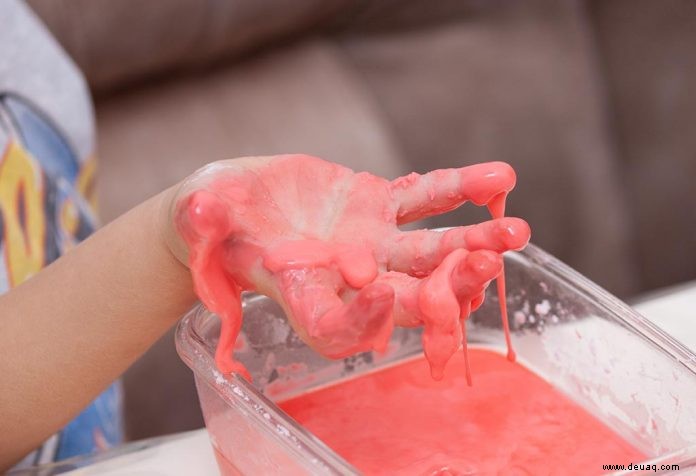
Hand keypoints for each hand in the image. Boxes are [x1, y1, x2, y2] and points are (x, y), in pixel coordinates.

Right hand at [170, 155, 529, 377]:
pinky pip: (425, 198)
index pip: (335, 326)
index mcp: (302, 294)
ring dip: (472, 241)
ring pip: (427, 248)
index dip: (359, 318)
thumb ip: (200, 223)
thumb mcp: (198, 223)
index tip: (379, 291)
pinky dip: (458, 189)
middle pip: (402, 295)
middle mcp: (347, 277)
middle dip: (447, 285)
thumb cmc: (211, 224)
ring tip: (515, 231)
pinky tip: (497, 177)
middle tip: (488, 267)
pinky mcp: (381, 206)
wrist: (241, 205)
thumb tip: (199, 211)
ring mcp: (371, 242)